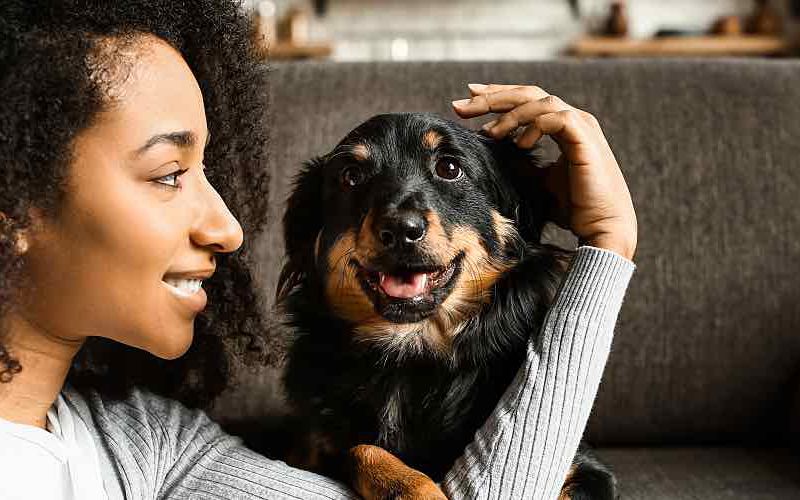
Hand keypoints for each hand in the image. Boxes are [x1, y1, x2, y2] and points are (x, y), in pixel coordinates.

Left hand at [452, 83, 636, 260]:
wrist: (602, 227)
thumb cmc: (573, 207)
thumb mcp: (536, 181)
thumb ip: (519, 163)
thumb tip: (488, 154)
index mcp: (563, 127)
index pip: (526, 101)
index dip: (497, 97)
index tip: (467, 100)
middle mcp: (573, 120)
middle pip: (528, 94)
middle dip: (492, 97)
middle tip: (461, 105)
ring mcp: (581, 126)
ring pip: (540, 101)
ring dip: (510, 114)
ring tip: (489, 133)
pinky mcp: (585, 138)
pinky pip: (556, 118)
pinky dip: (534, 126)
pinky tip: (519, 143)